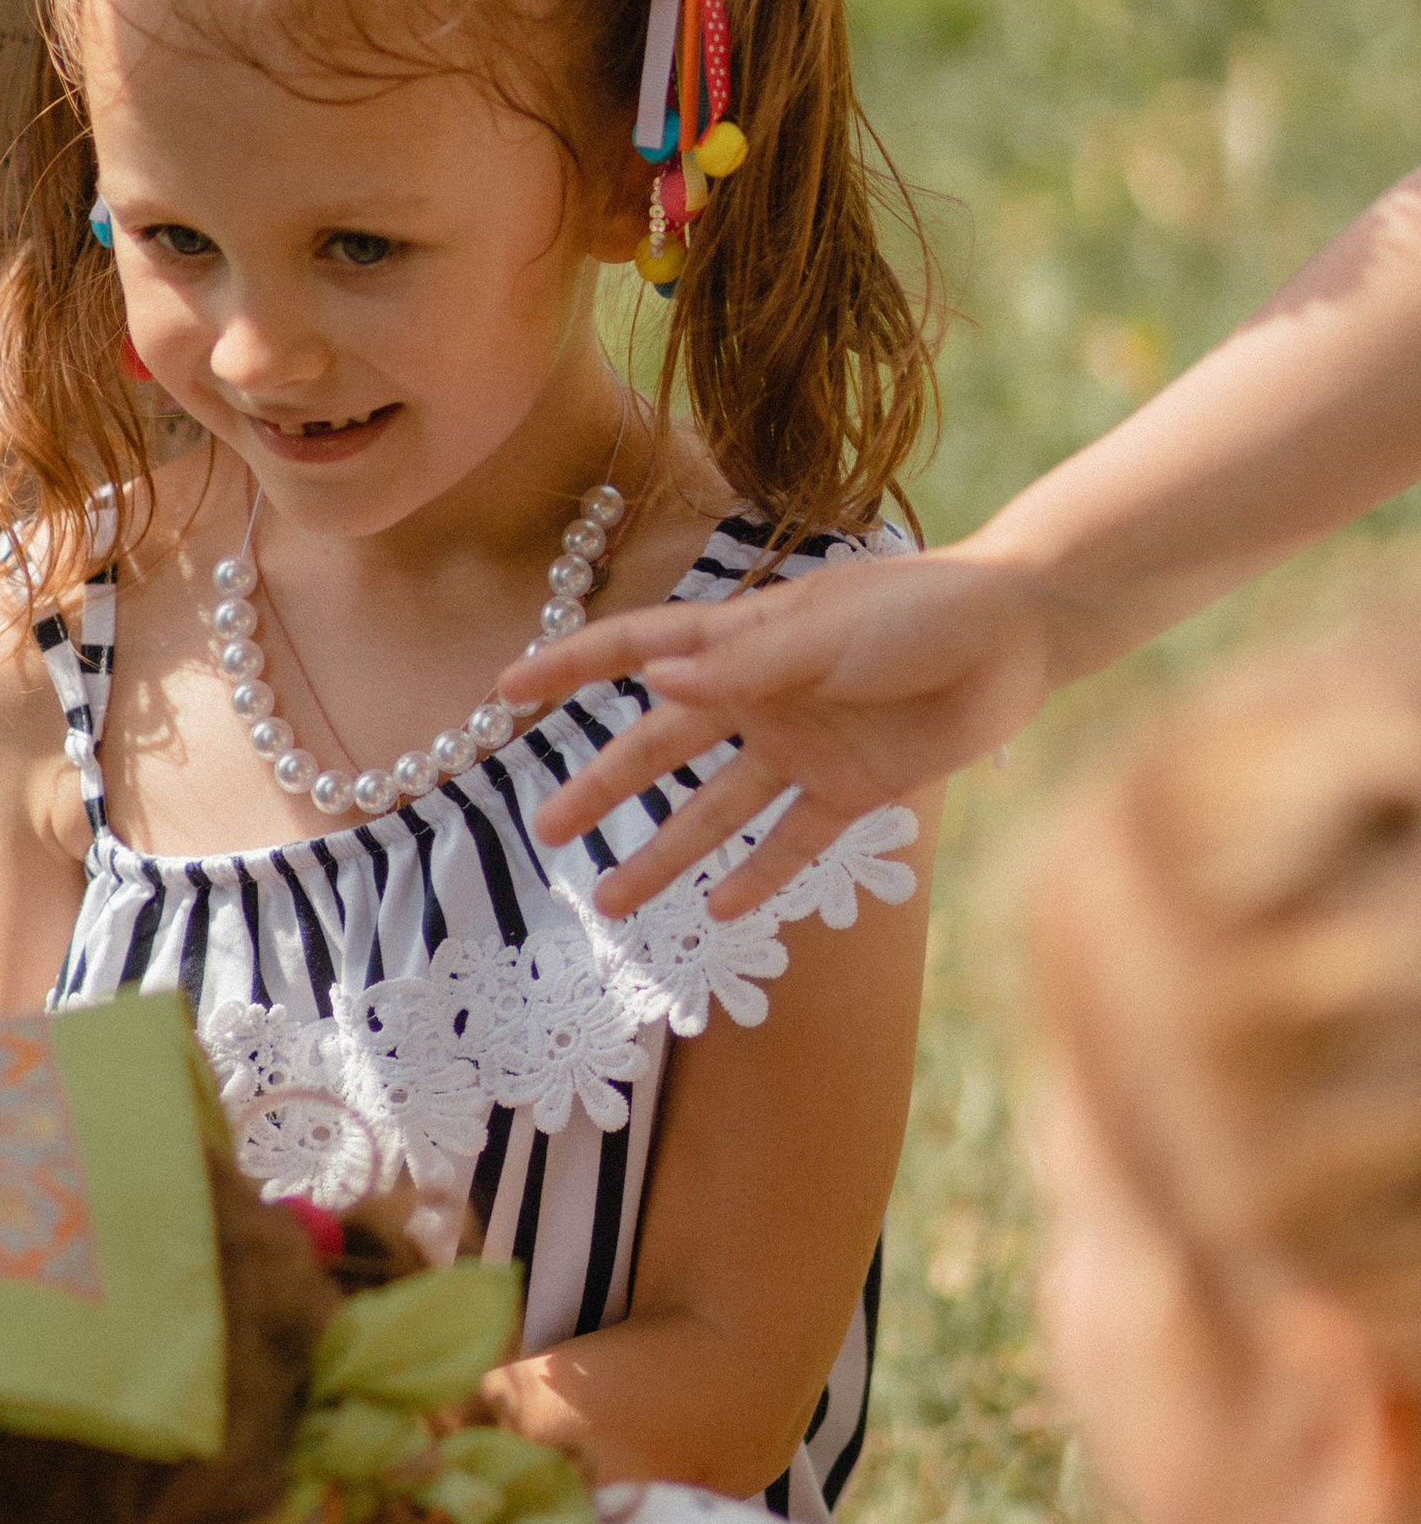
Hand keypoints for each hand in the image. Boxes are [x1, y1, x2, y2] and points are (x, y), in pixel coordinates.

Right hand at [500, 551, 1055, 916]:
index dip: (570, 668)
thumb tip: (650, 687)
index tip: (504, 695)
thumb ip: (741, 670)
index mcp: (741, 639)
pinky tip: (719, 912)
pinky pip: (792, 843)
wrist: (1019, 637)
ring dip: (664, 853)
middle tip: (545, 831)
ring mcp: (802, 748)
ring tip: (611, 902)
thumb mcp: (824, 634)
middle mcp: (759, 696)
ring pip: (713, 809)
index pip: (636, 651)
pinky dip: (758, 878)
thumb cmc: (917, 612)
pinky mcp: (851, 791)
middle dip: (602, 787)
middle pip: (661, 748)